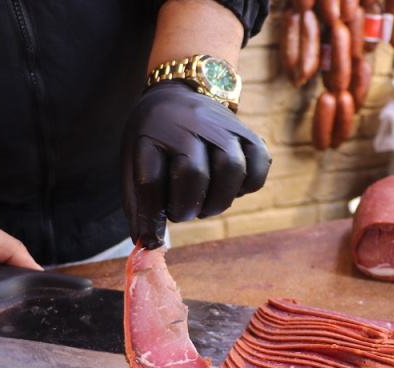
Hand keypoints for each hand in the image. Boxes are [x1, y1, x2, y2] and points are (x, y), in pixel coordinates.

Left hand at [121, 81, 270, 248]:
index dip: (152, 218)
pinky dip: (248, 186)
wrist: (177, 95)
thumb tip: (149, 245)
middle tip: (182, 213)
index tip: (152, 238)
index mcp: (152, 132)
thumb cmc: (154, 139)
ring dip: (218, 201)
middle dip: (187, 207)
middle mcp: (190, 124)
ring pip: (232, 169)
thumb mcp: (134, 161)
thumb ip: (140, 203)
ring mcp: (223, 125)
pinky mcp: (247, 132)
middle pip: (194, 173)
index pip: (151, 181)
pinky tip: (229, 189)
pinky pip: (259, 165)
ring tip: (205, 207)